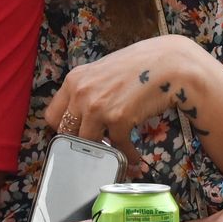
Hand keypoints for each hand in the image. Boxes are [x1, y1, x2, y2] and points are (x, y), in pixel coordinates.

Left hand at [44, 36, 202, 169]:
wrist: (169, 64)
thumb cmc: (140, 65)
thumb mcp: (103, 72)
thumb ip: (89, 90)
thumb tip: (83, 114)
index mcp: (74, 80)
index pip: (53, 116)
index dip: (64, 129)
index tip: (75, 135)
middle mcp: (81, 93)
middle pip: (67, 133)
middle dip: (81, 143)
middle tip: (96, 147)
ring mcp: (97, 107)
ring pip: (88, 144)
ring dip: (103, 153)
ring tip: (116, 157)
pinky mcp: (118, 119)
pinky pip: (117, 148)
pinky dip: (127, 156)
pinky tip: (134, 157)